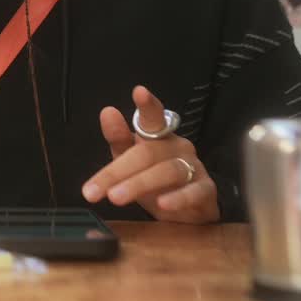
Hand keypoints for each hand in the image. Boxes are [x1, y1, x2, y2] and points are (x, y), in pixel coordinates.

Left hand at [81, 86, 218, 223]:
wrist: (188, 208)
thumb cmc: (155, 178)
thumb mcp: (129, 159)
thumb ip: (118, 138)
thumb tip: (108, 112)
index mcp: (158, 135)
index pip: (153, 116)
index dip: (148, 105)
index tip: (139, 91)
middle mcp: (176, 147)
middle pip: (147, 153)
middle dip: (117, 171)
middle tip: (94, 190)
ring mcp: (193, 167)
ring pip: (167, 171)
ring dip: (138, 184)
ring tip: (116, 197)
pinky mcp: (205, 189)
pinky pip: (194, 192)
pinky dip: (178, 199)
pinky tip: (163, 205)